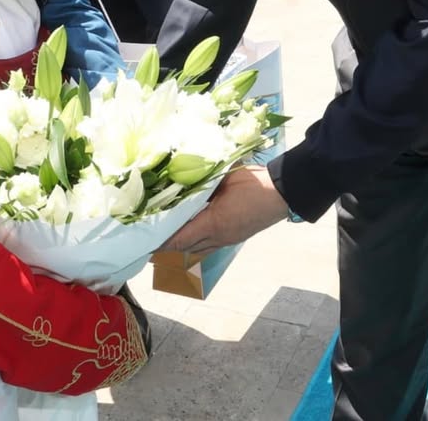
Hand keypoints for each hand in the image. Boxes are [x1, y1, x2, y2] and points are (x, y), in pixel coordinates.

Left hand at [160, 165, 290, 255]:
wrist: (282, 193)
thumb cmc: (253, 183)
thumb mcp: (224, 180)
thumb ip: (202, 186)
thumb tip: (184, 185)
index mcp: (214, 222)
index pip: (181, 237)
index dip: (162, 240)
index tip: (145, 239)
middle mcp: (219, 236)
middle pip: (186, 246)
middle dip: (167, 245)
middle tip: (149, 238)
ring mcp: (227, 239)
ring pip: (197, 248)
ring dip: (180, 245)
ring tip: (164, 239)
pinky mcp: (233, 238)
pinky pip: (208, 246)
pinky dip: (194, 243)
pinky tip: (187, 236)